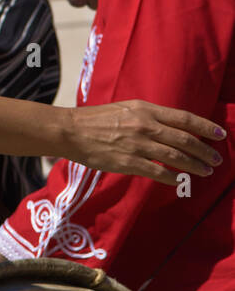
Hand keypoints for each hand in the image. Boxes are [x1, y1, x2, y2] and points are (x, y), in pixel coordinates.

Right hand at [64, 100, 224, 184]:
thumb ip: (148, 116)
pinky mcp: (128, 162)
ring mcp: (137, 145)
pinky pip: (158, 172)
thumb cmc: (95, 119)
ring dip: (194, 166)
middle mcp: (144, 126)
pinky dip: (173, 178)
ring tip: (205, 171)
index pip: (184, 118)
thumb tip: (171, 127)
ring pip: (175, 157)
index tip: (220, 134)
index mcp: (145, 110)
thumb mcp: (125, 108)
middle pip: (184, 140)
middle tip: (216, 159)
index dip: (205, 127)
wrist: (70, 130)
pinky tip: (181, 182)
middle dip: (205, 151)